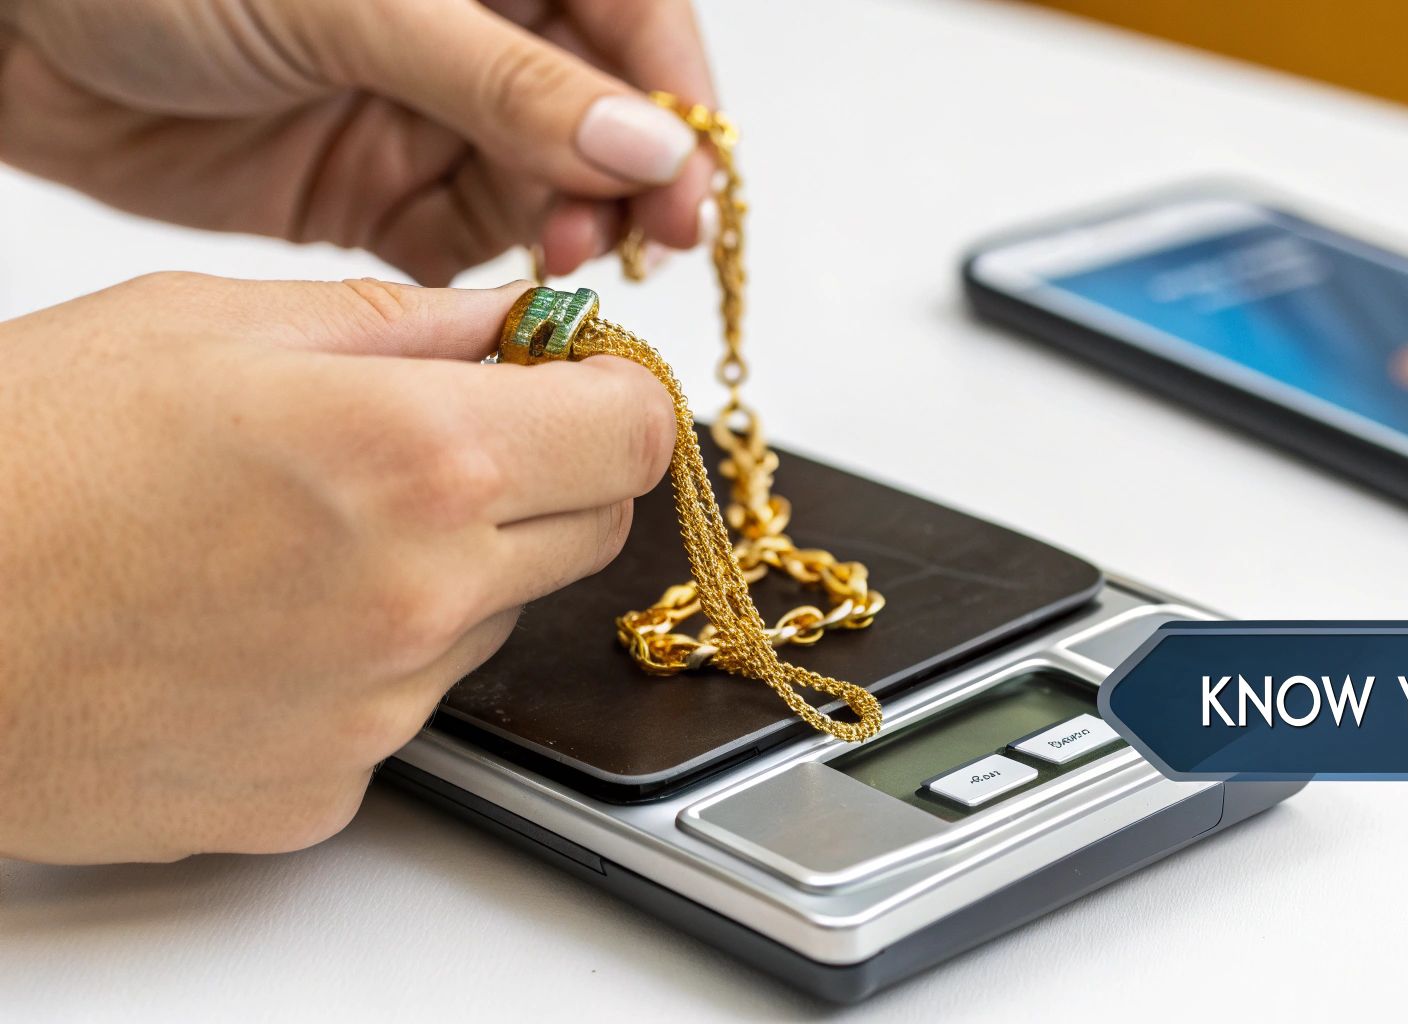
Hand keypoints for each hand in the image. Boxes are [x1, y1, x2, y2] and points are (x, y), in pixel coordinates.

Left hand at [0, 0, 715, 283]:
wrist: (13, 36)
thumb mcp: (358, 5)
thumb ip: (504, 82)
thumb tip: (644, 144)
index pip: (629, 17)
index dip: (673, 96)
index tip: (691, 173)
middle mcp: (473, 32)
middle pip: (602, 112)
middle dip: (634, 175)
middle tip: (652, 238)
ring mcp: (425, 112)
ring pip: (546, 183)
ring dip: (574, 227)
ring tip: (570, 260)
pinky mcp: (376, 191)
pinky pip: (469, 239)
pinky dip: (503, 273)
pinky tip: (515, 290)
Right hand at [0, 273, 673, 862]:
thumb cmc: (18, 464)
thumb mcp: (210, 326)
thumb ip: (403, 322)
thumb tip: (519, 325)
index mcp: (415, 459)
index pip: (632, 435)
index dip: (609, 397)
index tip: (572, 383)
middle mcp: (422, 599)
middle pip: (589, 530)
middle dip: (542, 475)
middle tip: (428, 445)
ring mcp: (378, 711)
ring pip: (494, 618)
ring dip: (446, 570)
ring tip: (294, 538)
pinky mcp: (325, 790)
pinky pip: (404, 707)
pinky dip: (365, 662)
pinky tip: (253, 624)